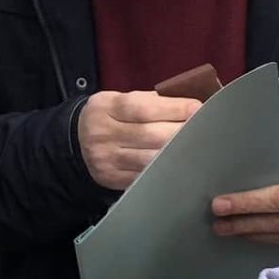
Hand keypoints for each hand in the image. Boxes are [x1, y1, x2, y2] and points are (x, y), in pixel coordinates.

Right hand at [78, 91, 202, 191]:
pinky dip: (165, 169)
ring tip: (197, 147)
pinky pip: (144, 176)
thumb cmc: (107, 117)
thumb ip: (149, 101)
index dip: (173, 108)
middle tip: (204, 129)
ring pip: (150, 159)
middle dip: (181, 132)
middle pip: (150, 135)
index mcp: (106, 108)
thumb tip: (190, 105)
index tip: (198, 108)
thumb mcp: (118, 100)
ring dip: (177, 153)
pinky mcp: (112, 178)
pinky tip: (180, 164)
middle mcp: (103, 133)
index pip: (143, 108)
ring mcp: (107, 159)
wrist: (74, 142)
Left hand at [211, 156, 278, 249]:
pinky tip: (256, 239)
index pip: (277, 197)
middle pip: (276, 221)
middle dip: (243, 222)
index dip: (247, 203)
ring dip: (254, 234)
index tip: (220, 204)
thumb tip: (266, 158)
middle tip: (216, 222)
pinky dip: (273, 240)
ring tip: (227, 232)